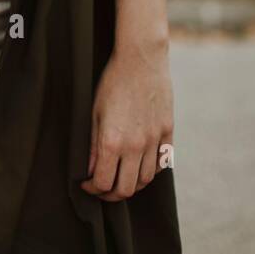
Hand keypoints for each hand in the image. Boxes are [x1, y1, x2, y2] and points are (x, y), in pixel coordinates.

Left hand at [80, 45, 173, 201]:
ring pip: (146, 180)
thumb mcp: (95, 112)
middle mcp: (135, 146)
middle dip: (111, 194)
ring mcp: (154, 140)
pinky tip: (140, 165)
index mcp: (112, 141)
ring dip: (132, 185)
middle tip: (102, 188)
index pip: (104, 182)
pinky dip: (150, 171)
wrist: (141, 59)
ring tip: (121, 178)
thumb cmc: (112, 82)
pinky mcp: (167, 132)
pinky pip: (161, 163)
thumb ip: (93, 145)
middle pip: (126, 189)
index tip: (87, 184)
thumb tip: (91, 171)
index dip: (93, 189)